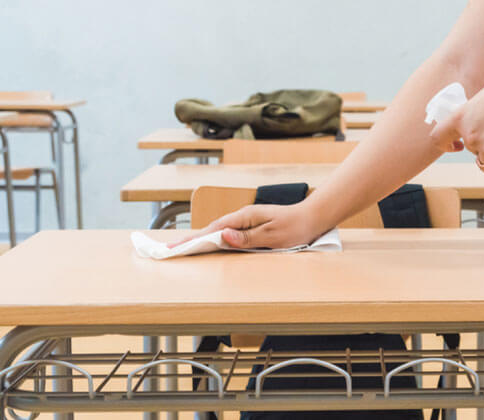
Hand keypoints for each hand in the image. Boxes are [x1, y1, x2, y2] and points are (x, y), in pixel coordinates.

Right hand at [166, 203, 323, 249]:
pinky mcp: (252, 227)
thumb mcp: (273, 236)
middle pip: (211, 230)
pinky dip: (215, 240)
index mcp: (244, 217)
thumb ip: (247, 238)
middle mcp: (243, 218)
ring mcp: (247, 222)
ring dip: (201, 240)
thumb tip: (224, 237)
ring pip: (219, 232)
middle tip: (171, 249)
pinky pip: (229, 234)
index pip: (213, 230)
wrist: (313, 217)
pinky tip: (209, 245)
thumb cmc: (296, 227)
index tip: (177, 247)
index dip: (194, 239)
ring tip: (182, 248)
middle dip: (191, 239)